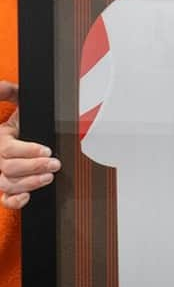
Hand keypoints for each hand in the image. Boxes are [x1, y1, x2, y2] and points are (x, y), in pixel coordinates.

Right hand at [0, 82, 60, 209]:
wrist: (21, 134)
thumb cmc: (24, 120)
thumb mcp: (20, 102)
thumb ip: (9, 92)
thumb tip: (1, 85)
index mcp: (0, 138)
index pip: (9, 150)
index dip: (28, 151)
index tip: (46, 150)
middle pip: (9, 168)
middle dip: (34, 167)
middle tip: (55, 164)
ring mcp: (0, 174)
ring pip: (7, 184)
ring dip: (30, 183)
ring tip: (49, 177)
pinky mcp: (6, 188)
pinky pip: (4, 200)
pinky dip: (14, 201)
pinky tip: (27, 197)